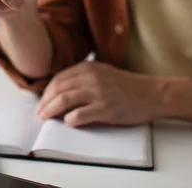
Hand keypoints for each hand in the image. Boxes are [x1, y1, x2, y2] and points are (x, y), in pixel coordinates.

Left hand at [36, 62, 166, 126]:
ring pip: (64, 101)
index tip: (43, 101)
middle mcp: (91, 78)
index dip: (47, 91)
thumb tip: (61, 91)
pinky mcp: (105, 108)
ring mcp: (98, 93)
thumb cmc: (126, 85)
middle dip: (45, 102)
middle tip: (40, 112)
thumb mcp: (102, 73)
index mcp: (88, 68)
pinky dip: (70, 120)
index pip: (59, 78)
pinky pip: (79, 115)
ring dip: (51, 111)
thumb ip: (83, 78)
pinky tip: (68, 122)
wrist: (151, 94)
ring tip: (46, 118)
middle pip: (58, 89)